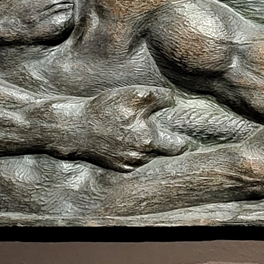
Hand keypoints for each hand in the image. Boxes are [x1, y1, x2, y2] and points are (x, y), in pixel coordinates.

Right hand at [73, 86, 188, 171]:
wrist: (72, 128)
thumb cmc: (104, 110)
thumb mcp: (134, 95)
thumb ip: (160, 97)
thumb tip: (174, 101)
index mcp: (148, 142)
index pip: (180, 146)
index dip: (186, 138)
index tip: (192, 134)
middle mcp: (141, 158)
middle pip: (164, 151)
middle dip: (166, 141)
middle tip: (164, 129)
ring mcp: (128, 165)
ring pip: (149, 154)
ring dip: (149, 145)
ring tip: (137, 129)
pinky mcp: (117, 167)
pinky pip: (135, 159)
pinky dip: (135, 150)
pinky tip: (125, 137)